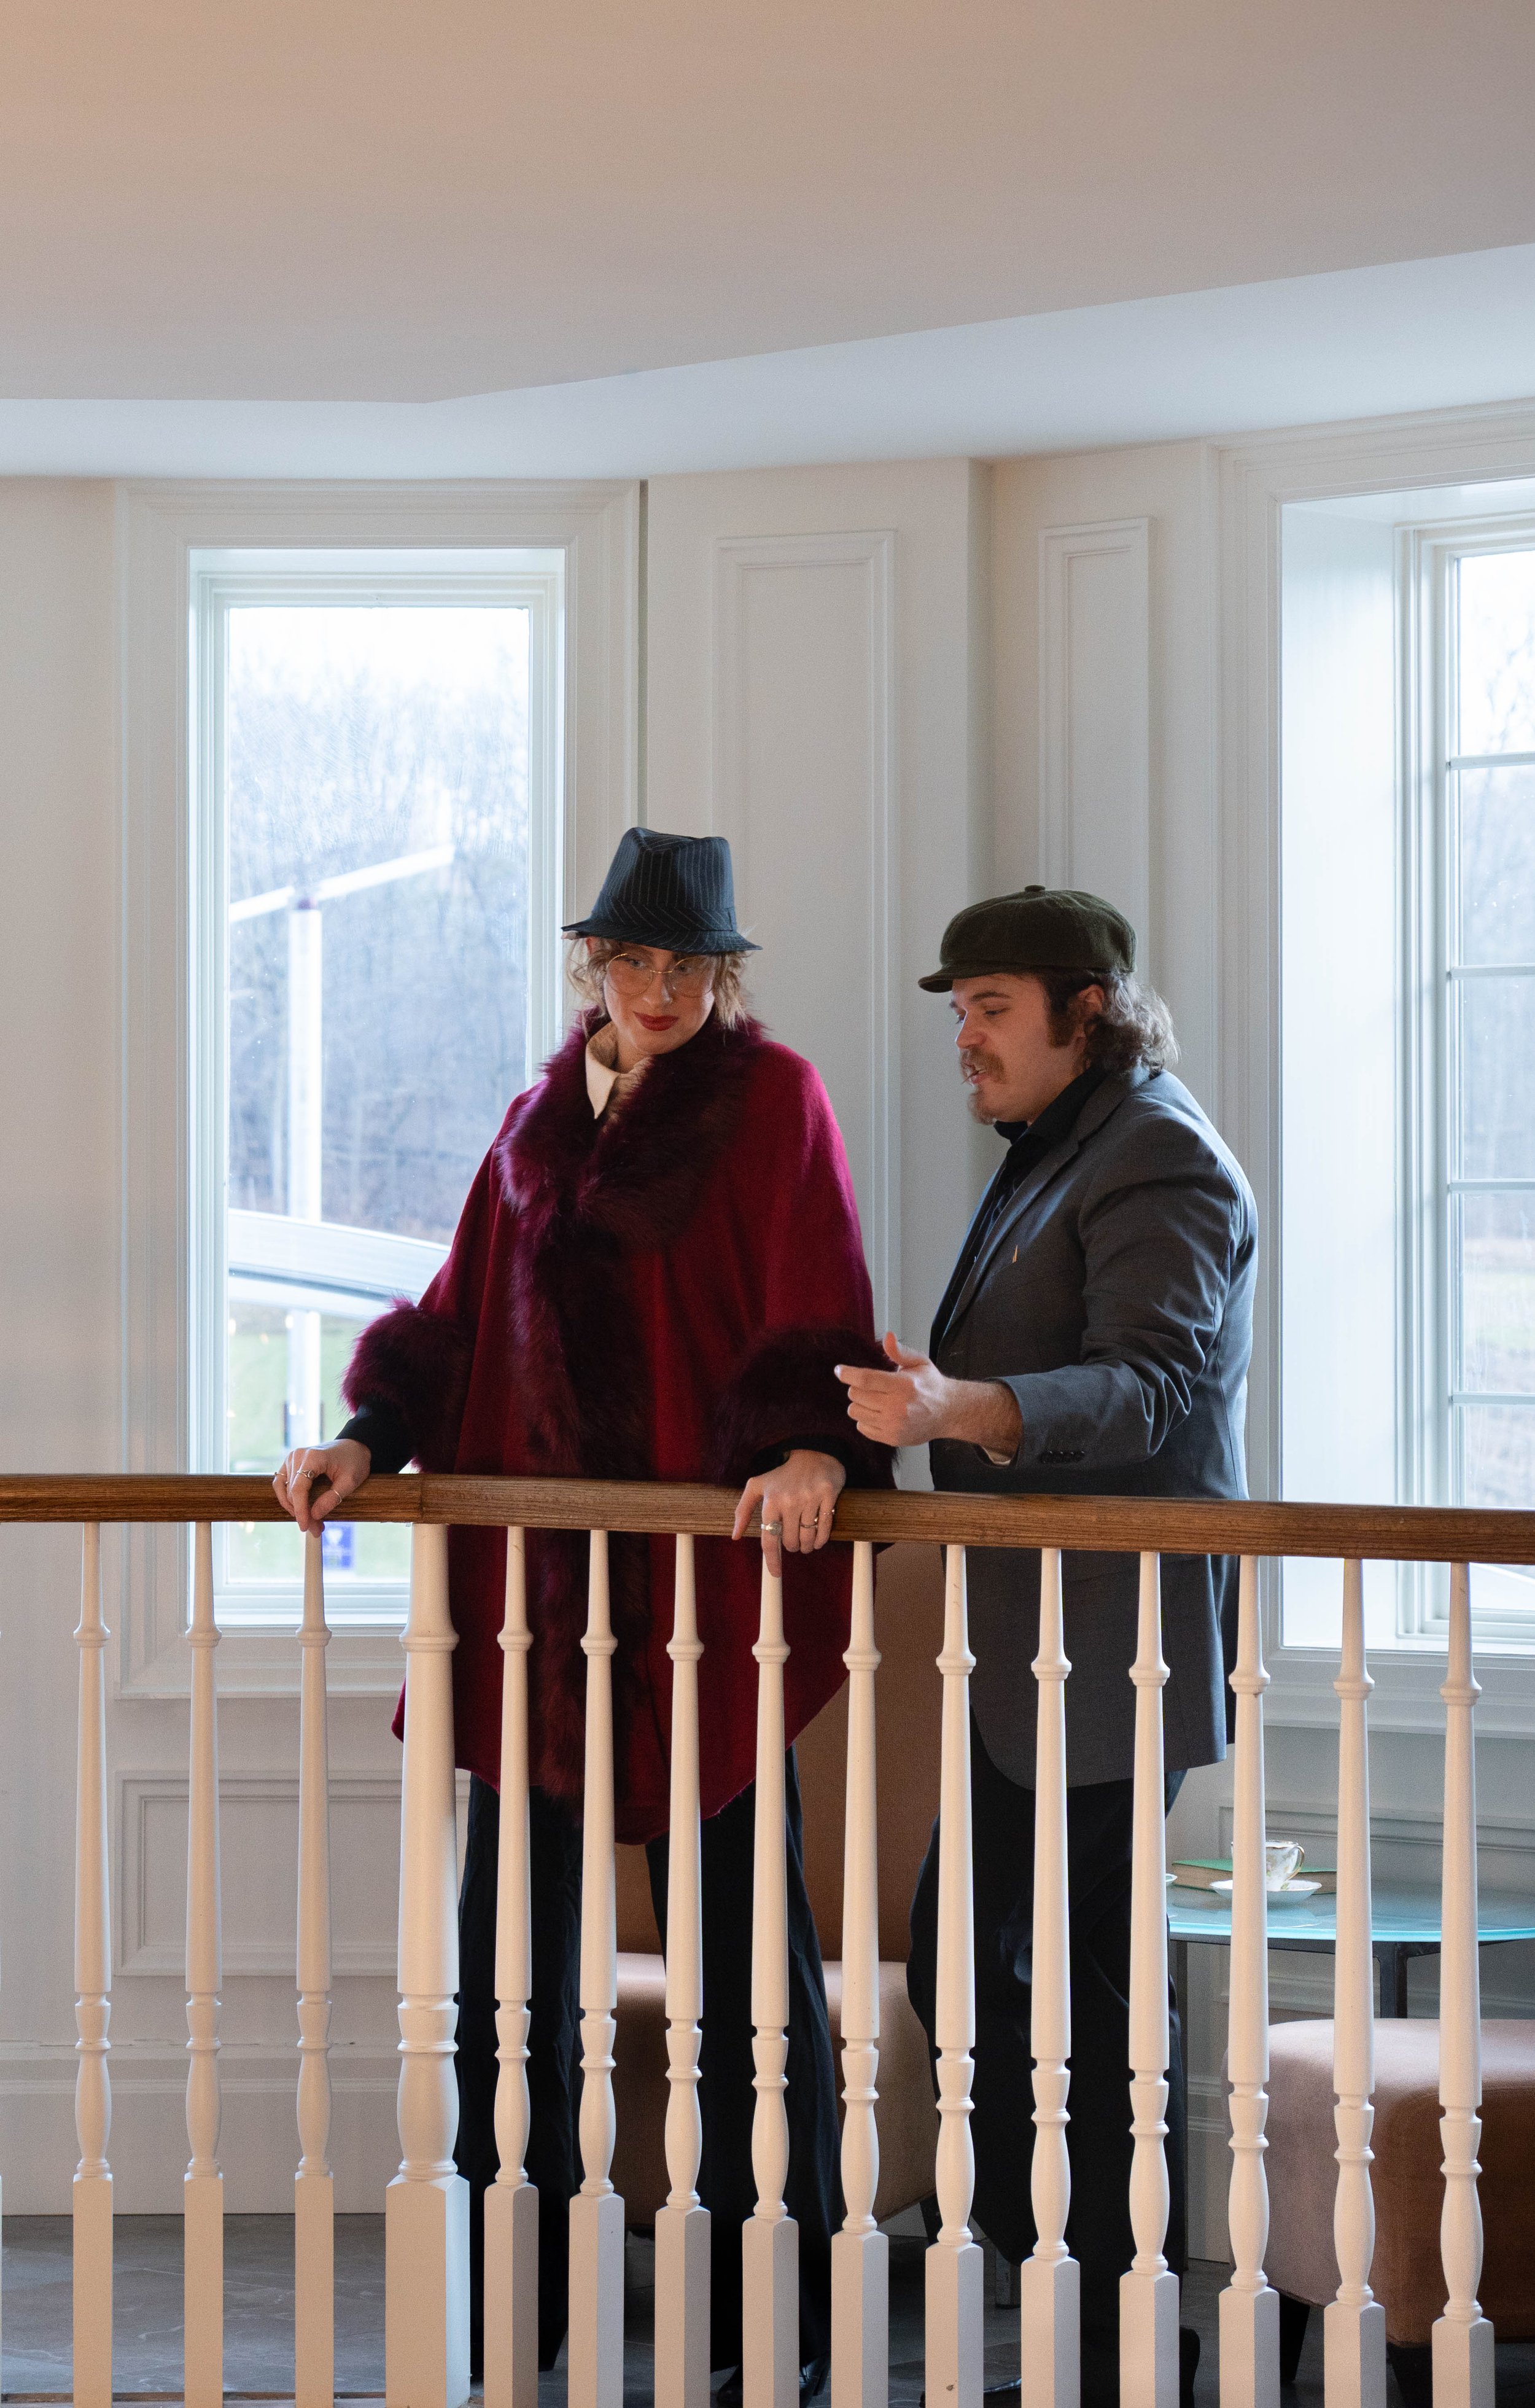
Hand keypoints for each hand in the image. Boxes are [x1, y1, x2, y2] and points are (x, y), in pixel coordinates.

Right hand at [273, 1439, 371, 1534]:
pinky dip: (289, 1499)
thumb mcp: (350, 1481)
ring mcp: (292, 1459)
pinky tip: (300, 1510)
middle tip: (316, 1529)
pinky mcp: (290, 1464)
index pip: (299, 1489)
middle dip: (302, 1513)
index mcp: (312, 1457)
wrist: (353, 1447)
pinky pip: (282, 1485)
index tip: (305, 1527)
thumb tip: (314, 1515)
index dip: (300, 1510)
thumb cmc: (354, 1461)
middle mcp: (297, 1456)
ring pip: (284, 1491)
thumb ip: (332, 1498)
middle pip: (292, 1492)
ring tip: (311, 1522)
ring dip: (294, 1509)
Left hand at [732, 1449, 846, 1578]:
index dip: (772, 1560)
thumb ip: (742, 1510)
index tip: (775, 1574)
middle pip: (790, 1541)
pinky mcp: (828, 1496)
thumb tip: (735, 1536)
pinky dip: (821, 1540)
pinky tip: (817, 1541)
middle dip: (791, 1546)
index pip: (769, 1538)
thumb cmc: (782, 1474)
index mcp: (771, 1500)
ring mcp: (810, 1498)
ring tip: (805, 1544)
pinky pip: (825, 1529)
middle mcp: (790, 1500)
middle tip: (793, 1542)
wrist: (812, 1453)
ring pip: (808, 1538)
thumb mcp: (757, 1486)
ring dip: (806, 1546)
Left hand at [836, 1333, 1022, 1455]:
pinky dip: (865, 1419)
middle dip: (857, 1387)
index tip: (839, 1370)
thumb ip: (900, 1351)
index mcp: (903, 1385)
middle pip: (856, 1395)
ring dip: (860, 1403)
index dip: (848, 1374)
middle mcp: (897, 1407)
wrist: (948, 1413)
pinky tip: (879, 1413)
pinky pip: (862, 1428)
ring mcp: (893, 1425)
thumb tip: (888, 1336)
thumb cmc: (931, 1385)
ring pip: (855, 1412)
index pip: (866, 1380)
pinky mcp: (891, 1438)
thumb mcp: (919, 1362)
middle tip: (869, 1386)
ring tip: (874, 1399)